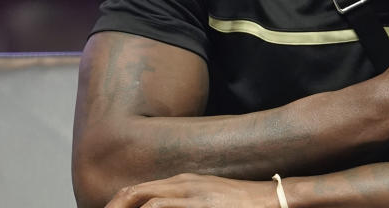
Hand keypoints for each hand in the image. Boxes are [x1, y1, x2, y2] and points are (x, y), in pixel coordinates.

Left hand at [104, 173, 275, 207]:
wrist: (272, 199)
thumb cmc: (242, 203)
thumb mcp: (208, 197)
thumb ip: (185, 201)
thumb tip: (159, 207)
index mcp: (182, 182)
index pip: (137, 191)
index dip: (117, 206)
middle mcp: (182, 185)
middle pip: (133, 194)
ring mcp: (190, 195)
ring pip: (144, 203)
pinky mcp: (199, 206)